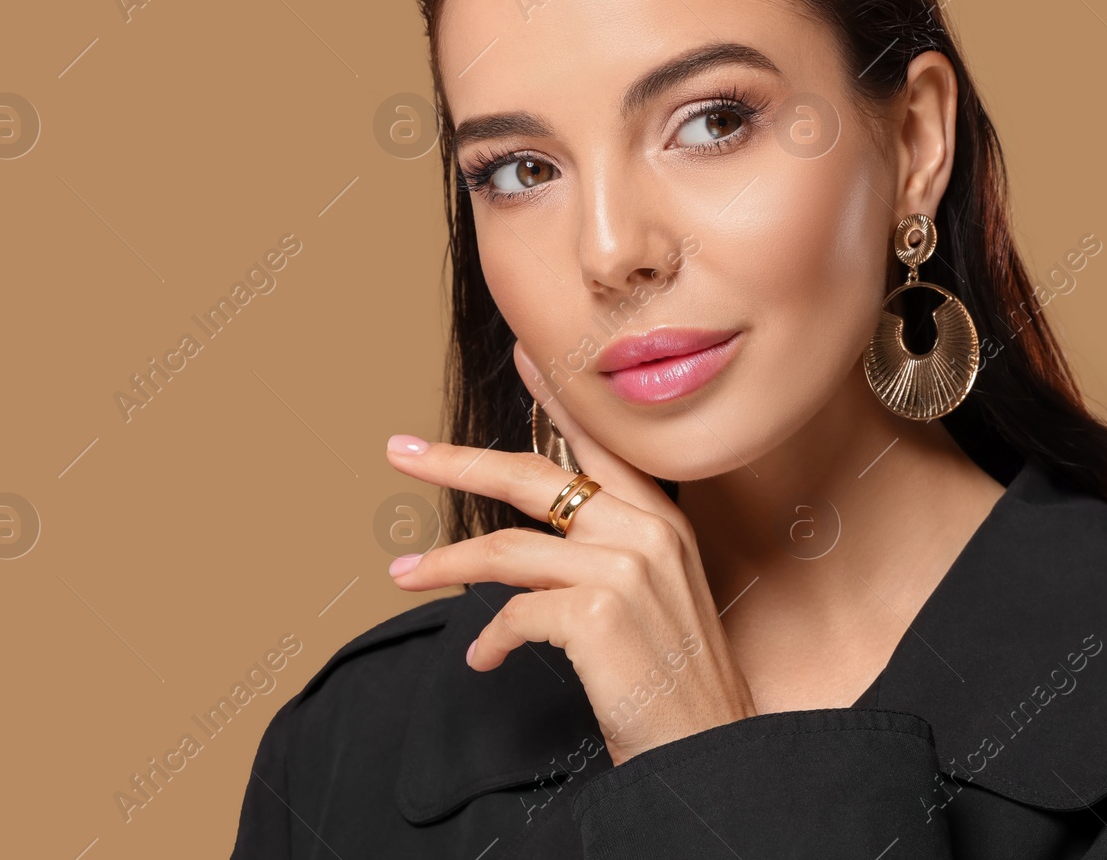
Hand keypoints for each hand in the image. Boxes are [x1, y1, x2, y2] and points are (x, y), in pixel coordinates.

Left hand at [383, 340, 757, 765]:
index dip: (556, 398)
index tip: (521, 355)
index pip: (600, 442)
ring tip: (400, 576)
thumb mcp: (654, 598)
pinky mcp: (595, 613)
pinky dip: (489, 640)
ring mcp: (623, 569)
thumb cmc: (673, 681)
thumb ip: (607, 555)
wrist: (707, 752)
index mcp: (662, 521)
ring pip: (505, 547)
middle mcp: (646, 532)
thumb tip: (531, 543)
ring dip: (442, 564)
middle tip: (400, 453)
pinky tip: (484, 661)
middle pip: (533, 478)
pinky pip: (512, 613)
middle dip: (456, 462)